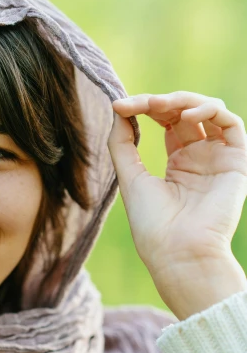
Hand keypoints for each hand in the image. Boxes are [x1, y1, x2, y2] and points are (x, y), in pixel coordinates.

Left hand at [108, 91, 246, 318]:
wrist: (178, 252)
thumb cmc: (153, 224)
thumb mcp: (130, 176)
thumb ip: (122, 143)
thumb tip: (118, 110)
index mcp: (178, 164)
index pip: (166, 122)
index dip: (144, 108)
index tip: (120, 105)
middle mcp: (201, 159)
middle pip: (185, 113)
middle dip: (161, 102)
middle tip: (139, 103)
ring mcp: (219, 159)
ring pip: (209, 112)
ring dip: (185, 100)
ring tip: (160, 104)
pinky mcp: (236, 161)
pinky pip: (231, 124)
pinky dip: (210, 110)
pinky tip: (187, 114)